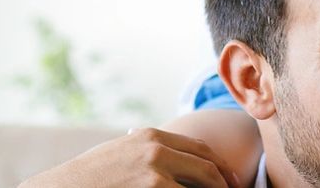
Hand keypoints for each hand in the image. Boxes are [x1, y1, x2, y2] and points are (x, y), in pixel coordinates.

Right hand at [17, 127, 239, 187]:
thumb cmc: (88, 178)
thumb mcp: (120, 154)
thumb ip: (147, 152)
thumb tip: (173, 161)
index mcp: (152, 137)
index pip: (200, 149)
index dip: (219, 167)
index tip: (231, 181)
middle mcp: (157, 149)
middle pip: (207, 167)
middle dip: (224, 184)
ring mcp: (156, 171)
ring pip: (201, 185)